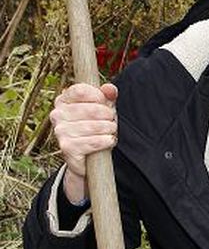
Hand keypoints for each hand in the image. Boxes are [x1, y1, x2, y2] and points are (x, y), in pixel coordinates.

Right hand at [50, 82, 117, 202]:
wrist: (85, 159)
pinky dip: (106, 141)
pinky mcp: (67, 147)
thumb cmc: (94, 129)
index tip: (106, 103)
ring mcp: (60, 131)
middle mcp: (57, 114)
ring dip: (109, 129)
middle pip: (91, 108)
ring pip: (94, 126)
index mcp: (62, 101)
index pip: (81, 90)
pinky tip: (108, 141)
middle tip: (112, 122)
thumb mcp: (101, 110)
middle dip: (108, 115)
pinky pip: (93, 141)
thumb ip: (106, 96)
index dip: (98, 96)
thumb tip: (110, 89)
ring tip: (110, 132)